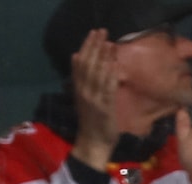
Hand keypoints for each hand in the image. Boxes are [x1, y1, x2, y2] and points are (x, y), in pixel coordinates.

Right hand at [69, 28, 121, 165]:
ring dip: (103, 57)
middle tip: (102, 31)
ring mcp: (93, 100)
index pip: (79, 63)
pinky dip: (110, 76)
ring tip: (109, 43)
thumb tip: (77, 57)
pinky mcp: (104, 108)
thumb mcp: (84, 97)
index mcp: (78, 89)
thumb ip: (82, 79)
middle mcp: (84, 92)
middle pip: (88, 65)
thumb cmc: (91, 121)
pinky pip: (107, 89)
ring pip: (97, 74)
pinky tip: (114, 65)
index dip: (86, 47)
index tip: (92, 34)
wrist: (92, 144)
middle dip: (95, 46)